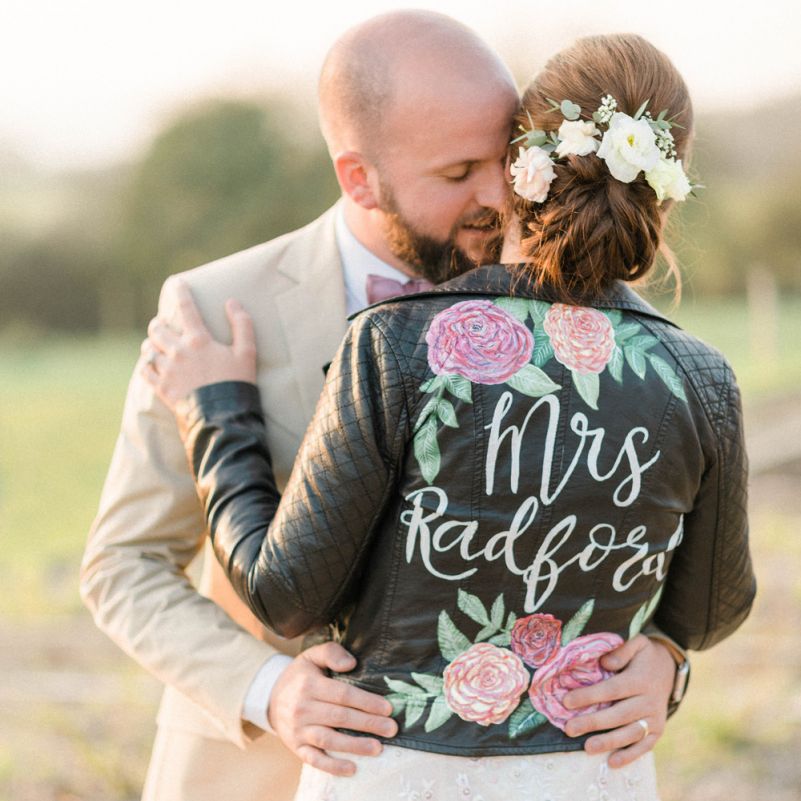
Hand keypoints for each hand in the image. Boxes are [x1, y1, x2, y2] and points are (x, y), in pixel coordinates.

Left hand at [139, 280, 256, 410]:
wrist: (223, 416)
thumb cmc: (237, 383)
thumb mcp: (247, 353)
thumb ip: (242, 325)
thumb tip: (232, 302)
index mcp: (198, 340)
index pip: (186, 308)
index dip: (180, 292)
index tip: (176, 283)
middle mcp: (178, 351)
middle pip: (157, 328)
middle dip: (159, 323)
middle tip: (164, 325)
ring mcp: (167, 370)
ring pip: (148, 348)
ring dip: (152, 344)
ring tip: (157, 345)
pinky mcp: (162, 388)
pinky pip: (145, 371)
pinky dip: (147, 365)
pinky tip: (151, 365)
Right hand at [267, 642, 397, 776]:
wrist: (271, 697)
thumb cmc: (301, 675)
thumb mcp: (312, 655)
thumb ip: (331, 653)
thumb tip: (351, 663)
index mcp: (309, 684)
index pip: (342, 694)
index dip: (366, 701)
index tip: (387, 708)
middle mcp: (302, 708)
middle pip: (340, 717)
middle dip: (368, 723)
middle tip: (391, 729)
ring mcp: (299, 730)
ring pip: (329, 740)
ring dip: (355, 745)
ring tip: (378, 748)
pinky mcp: (296, 747)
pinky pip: (314, 759)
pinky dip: (332, 766)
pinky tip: (352, 769)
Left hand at [561, 634, 674, 767]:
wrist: (670, 668)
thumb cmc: (645, 656)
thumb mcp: (637, 643)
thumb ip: (621, 651)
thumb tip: (605, 663)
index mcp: (640, 679)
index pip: (612, 690)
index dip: (589, 696)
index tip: (566, 701)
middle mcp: (649, 701)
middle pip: (618, 714)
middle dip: (592, 722)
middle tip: (569, 729)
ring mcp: (655, 718)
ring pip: (631, 733)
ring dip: (609, 742)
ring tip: (587, 748)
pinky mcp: (658, 730)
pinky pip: (644, 746)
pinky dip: (630, 755)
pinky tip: (612, 762)